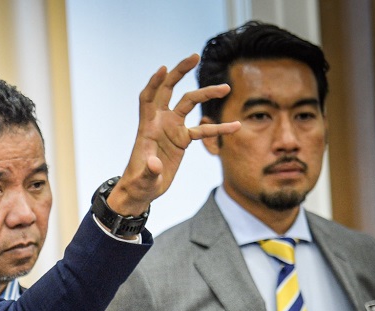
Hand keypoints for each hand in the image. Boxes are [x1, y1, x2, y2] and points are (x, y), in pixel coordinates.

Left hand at [108, 53, 239, 216]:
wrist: (142, 191)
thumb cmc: (138, 184)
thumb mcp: (144, 180)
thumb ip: (149, 171)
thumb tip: (154, 164)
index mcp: (147, 128)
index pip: (148, 98)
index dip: (154, 83)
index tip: (164, 68)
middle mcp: (159, 123)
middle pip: (168, 90)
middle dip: (180, 73)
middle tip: (195, 56)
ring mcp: (171, 129)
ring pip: (189, 104)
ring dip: (206, 94)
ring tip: (227, 88)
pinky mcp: (181, 140)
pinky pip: (202, 129)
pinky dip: (218, 127)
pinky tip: (236, 127)